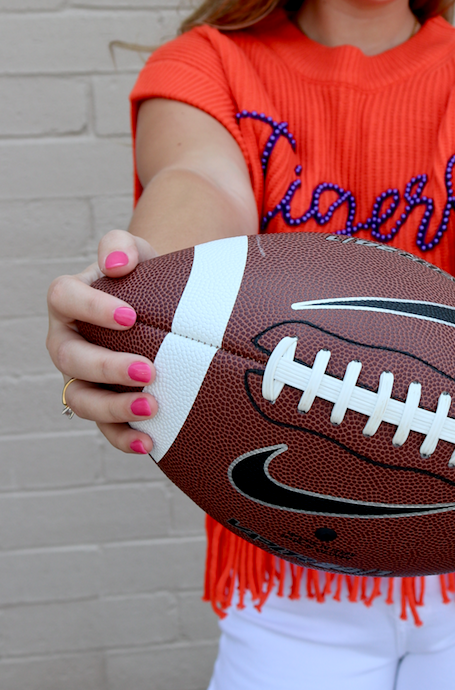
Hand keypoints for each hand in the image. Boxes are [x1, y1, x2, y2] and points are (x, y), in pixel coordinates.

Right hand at [47, 230, 159, 453]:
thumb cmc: (141, 278)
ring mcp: (80, 377)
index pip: (63, 298)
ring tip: (150, 408)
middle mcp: (67, 341)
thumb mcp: (135, 253)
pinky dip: (122, 437)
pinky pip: (103, 428)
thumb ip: (121, 248)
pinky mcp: (101, 403)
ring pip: (80, 399)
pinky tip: (148, 440)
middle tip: (148, 370)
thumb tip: (118, 265)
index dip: (91, 307)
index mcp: (69, 300)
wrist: (157, 307)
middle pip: (70, 358)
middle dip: (106, 368)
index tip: (129, 316)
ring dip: (112, 408)